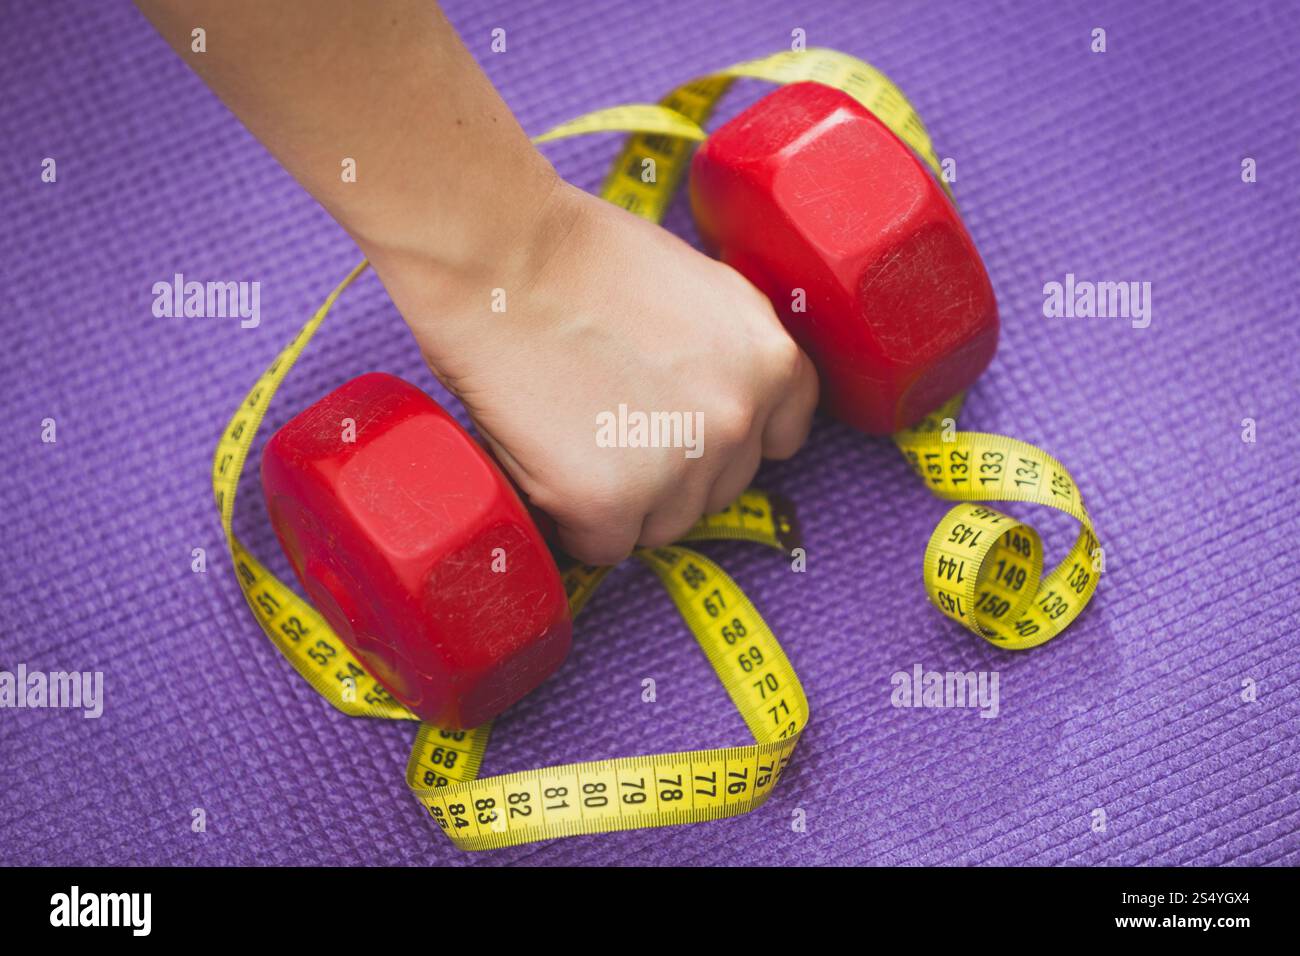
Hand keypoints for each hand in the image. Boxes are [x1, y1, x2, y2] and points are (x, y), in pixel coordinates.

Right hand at [372, 179, 818, 564]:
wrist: (497, 259)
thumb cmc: (577, 258)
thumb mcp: (697, 291)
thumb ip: (726, 354)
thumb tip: (715, 405)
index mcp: (770, 360)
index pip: (783, 437)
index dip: (729, 437)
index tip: (691, 429)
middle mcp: (738, 419)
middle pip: (718, 490)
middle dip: (670, 469)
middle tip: (609, 419)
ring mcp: (678, 467)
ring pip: (662, 525)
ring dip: (621, 499)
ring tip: (573, 433)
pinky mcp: (610, 503)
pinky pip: (603, 545)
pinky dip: (573, 518)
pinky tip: (549, 460)